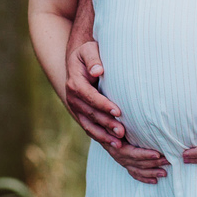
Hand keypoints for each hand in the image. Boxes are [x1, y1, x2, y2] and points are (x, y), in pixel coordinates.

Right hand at [64, 40, 167, 183]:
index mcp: (75, 84)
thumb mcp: (89, 50)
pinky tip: (118, 146)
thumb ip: (93, 58)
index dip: (103, 104)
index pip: (89, 96)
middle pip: (90, 115)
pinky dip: (104, 139)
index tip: (118, 111)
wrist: (77, 62)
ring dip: (105, 136)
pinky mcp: (84, 117)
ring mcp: (77, 111)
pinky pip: (92, 131)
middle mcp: (73, 100)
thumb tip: (98, 70)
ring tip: (121, 142)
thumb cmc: (87, 54)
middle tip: (123, 132)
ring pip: (90, 127)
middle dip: (107, 124)